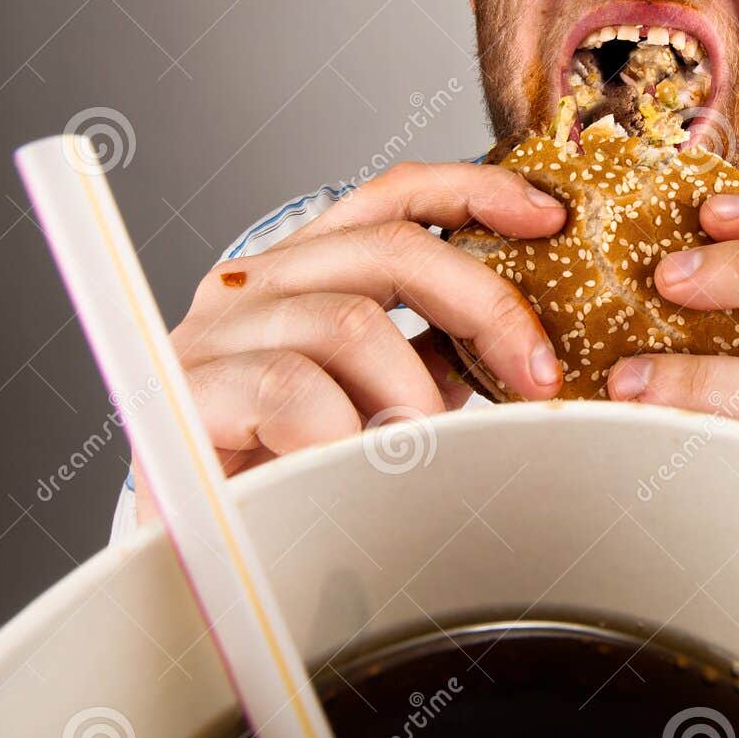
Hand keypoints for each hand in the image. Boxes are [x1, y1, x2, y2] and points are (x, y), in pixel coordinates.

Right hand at [134, 162, 565, 522]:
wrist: (197, 547)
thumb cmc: (289, 468)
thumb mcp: (377, 395)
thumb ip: (430, 354)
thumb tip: (526, 344)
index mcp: (304, 271)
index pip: (392, 197)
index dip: (474, 190)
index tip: (548, 217)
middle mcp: (255, 284)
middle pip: (390, 248)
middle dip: (484, 307)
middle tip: (535, 376)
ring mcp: (218, 333)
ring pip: (350, 323)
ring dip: (412, 396)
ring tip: (422, 451)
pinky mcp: (189, 390)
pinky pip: (293, 391)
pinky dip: (346, 433)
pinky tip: (355, 467)